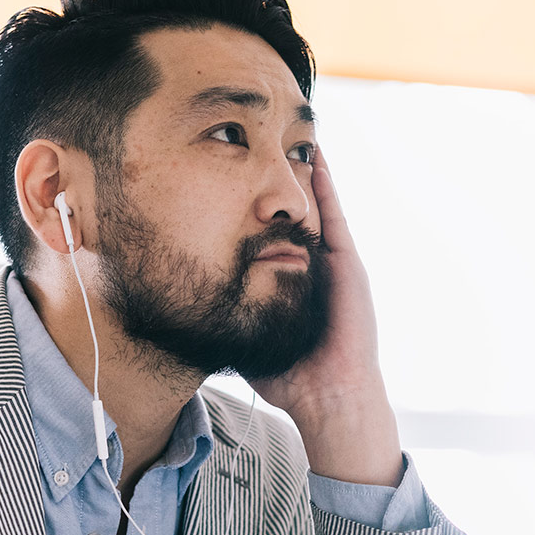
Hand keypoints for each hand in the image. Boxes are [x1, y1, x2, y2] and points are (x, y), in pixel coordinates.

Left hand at [249, 149, 404, 486]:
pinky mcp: (347, 265)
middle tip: (261, 141)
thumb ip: (224, 318)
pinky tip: (317, 157)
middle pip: (294, 212)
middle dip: (280, 179)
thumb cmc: (289, 377)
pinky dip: (326, 186)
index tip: (234, 176)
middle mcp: (313, 266)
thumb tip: (186, 310)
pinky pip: (335, 216)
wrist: (328, 398)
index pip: (270, 233)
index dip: (256, 206)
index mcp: (290, 280)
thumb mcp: (247, 335)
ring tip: (290, 135)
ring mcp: (333, 263)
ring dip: (304, 172)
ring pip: (315, 206)